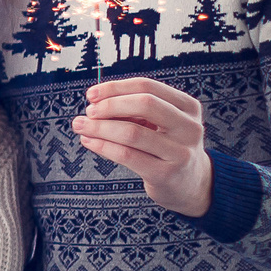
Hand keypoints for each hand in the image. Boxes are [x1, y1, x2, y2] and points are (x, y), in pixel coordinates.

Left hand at [74, 77, 211, 217]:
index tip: (92, 94)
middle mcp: (189, 127)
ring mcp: (180, 152)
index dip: (116, 88)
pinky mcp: (166, 174)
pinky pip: (127, 155)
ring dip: (99, 127)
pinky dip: (103, 146)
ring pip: (132, 132)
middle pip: (144, 104)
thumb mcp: (161, 123)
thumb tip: (96, 101)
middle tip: (89, 111)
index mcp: (188, 107)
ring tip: (81, 125)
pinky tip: (89, 141)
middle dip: (110, 105)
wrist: (189, 183)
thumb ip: (135, 110)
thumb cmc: (167, 146)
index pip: (148, 86)